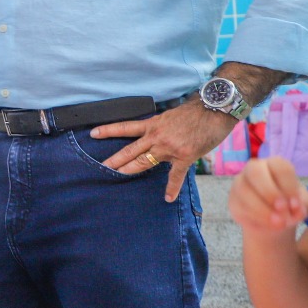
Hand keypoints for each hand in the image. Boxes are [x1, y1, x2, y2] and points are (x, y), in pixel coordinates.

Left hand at [95, 100, 236, 201]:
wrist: (215, 110)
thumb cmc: (196, 111)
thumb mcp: (171, 116)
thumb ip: (161, 127)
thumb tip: (154, 135)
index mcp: (153, 124)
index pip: (125, 128)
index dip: (108, 130)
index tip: (93, 133)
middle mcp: (156, 136)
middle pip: (130, 150)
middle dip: (115, 159)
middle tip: (100, 166)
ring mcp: (169, 148)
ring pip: (144, 161)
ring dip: (130, 170)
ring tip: (117, 176)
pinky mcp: (184, 156)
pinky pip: (175, 175)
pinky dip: (171, 188)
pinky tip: (167, 198)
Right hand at [228, 158, 307, 233]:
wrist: (275, 220)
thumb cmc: (292, 205)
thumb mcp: (306, 204)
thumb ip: (305, 204)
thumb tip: (296, 209)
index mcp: (275, 165)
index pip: (280, 167)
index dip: (289, 186)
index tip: (296, 205)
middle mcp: (254, 169)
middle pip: (255, 171)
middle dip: (269, 191)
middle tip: (281, 209)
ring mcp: (240, 184)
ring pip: (243, 190)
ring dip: (261, 208)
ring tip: (278, 223)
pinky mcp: (233, 201)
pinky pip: (239, 206)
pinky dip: (255, 217)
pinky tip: (267, 224)